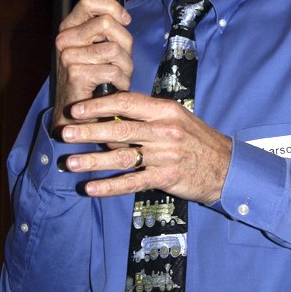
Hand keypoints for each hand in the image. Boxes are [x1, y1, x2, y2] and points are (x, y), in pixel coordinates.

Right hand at [52, 0, 132, 133]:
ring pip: (114, 49)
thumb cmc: (92, 81)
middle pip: (106, 23)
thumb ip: (107, 32)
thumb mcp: (98, 50)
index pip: (88, 1)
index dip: (111, 7)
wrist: (76, 116)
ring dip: (125, 66)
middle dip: (124, 43)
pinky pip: (112, 70)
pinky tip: (116, 88)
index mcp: (69, 28)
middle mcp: (64, 39)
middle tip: (123, 61)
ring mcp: (68, 56)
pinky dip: (122, 81)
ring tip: (119, 77)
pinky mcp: (76, 74)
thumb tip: (124, 17)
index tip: (125, 21)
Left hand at [60, 92, 232, 205]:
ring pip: (122, 157)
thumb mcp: (176, 118)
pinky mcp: (166, 177)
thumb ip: (147, 115)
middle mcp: (164, 131)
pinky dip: (110, 186)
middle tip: (64, 133)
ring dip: (93, 161)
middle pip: (119, 130)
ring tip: (70, 163)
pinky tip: (91, 188)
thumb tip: (112, 115)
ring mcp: (165, 155)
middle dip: (88, 131)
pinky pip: (133, 182)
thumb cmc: (197, 140)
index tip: (77, 110)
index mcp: (165, 110)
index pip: (126, 103)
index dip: (99, 106)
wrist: (225, 167)